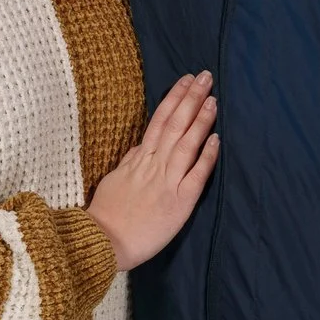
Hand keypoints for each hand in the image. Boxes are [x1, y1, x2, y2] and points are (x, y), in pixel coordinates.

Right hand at [89, 71, 217, 270]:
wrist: (103, 242)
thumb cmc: (106, 214)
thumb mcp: (114, 180)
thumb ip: (129, 162)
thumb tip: (140, 147)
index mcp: (138, 159)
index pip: (159, 120)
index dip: (174, 98)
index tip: (185, 81)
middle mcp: (154, 165)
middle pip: (175, 124)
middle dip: (191, 98)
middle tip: (205, 76)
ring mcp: (167, 182)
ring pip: (186, 144)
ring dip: (200, 120)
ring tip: (212, 99)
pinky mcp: (179, 202)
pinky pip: (196, 175)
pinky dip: (207, 156)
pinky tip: (217, 139)